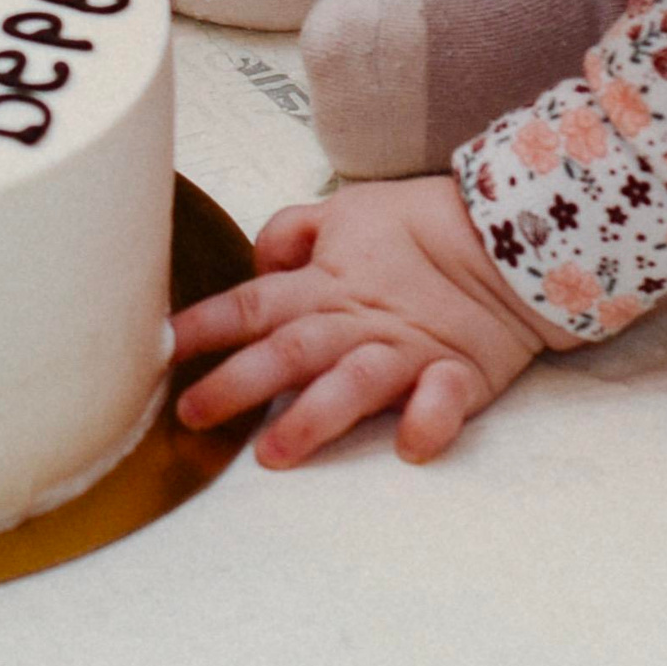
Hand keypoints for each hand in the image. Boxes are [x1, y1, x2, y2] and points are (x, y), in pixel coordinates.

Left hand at [172, 175, 550, 464]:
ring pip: (352, 385)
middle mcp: (355, 323)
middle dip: (237, 384)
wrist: (507, 230)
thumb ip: (293, 235)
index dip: (202, 327)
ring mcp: (406, 352)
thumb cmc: (420, 221)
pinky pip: (443, 400)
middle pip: (288, 352)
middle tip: (193, 416)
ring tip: (274, 455)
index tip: (159, 350)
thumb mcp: (345, 210)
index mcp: (323, 286)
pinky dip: (428, 420)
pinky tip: (409, 447)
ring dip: (313, 420)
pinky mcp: (458, 373)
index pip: (250, 306)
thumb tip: (258, 263)